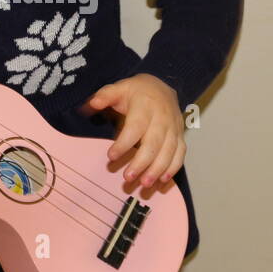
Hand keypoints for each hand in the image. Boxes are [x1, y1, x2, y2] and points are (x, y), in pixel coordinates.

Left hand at [79, 73, 185, 187]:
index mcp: (145, 106)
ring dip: (158, 169)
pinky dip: (173, 168)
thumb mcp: (119, 88)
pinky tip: (162, 180)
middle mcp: (162, 118)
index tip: (111, 156)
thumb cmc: (137, 92)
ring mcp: (173, 128)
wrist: (162, 87)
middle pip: (153, 143)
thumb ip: (105, 95)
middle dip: (142, 162)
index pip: (135, 127)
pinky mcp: (180, 136)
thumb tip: (92, 103)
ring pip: (168, 151)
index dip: (124, 143)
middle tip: (128, 178)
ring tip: (145, 184)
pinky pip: (180, 153)